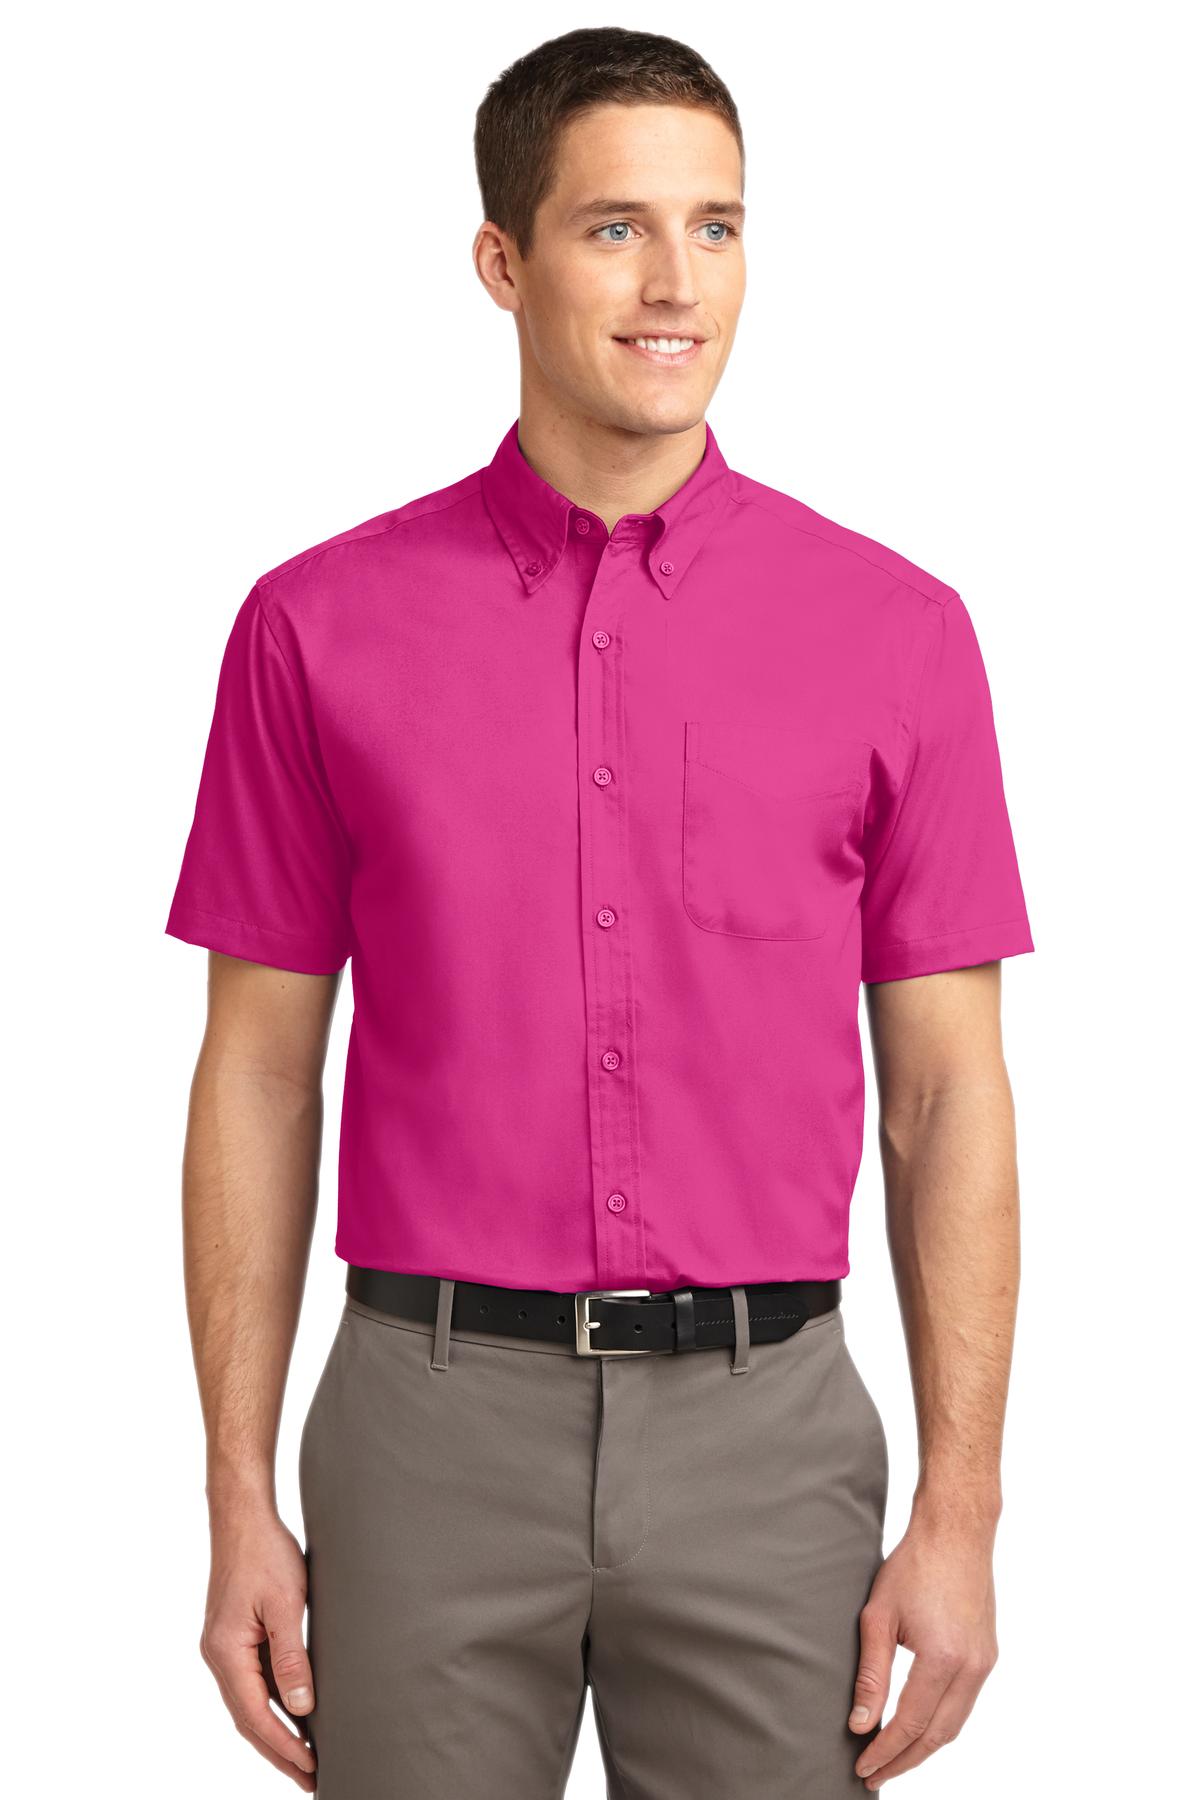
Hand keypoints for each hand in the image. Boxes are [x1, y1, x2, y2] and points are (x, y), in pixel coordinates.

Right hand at [200, 1502, 317, 1789]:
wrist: (242, 1516)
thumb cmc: (265, 1553)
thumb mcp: (285, 1604)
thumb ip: (291, 1656)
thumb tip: (301, 1708)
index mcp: (226, 1652)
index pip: (256, 1715)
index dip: (284, 1745)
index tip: (310, 1767)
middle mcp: (218, 1656)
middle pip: (248, 1719)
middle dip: (278, 1751)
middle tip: (310, 1778)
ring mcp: (223, 1648)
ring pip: (248, 1704)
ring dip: (274, 1732)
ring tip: (304, 1758)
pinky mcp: (232, 1637)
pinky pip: (251, 1683)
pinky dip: (271, 1705)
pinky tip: (293, 1714)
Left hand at [847, 1515, 998, 1788]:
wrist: (956, 1532)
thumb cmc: (913, 1566)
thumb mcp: (878, 1616)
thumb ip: (871, 1675)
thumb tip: (860, 1724)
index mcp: (943, 1659)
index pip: (910, 1724)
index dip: (885, 1751)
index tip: (862, 1767)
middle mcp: (972, 1668)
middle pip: (937, 1735)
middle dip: (905, 1761)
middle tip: (874, 1776)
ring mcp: (985, 1663)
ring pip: (954, 1724)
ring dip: (924, 1747)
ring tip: (892, 1759)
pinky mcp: (988, 1655)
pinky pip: (964, 1704)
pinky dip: (940, 1723)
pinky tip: (917, 1727)